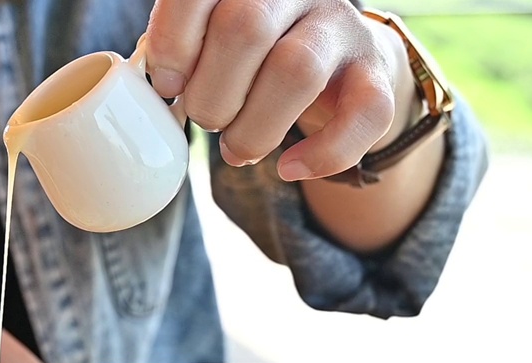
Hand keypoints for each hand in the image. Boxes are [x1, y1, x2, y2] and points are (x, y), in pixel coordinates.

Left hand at [144, 0, 413, 181]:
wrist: (333, 61)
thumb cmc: (250, 55)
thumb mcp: (208, 39)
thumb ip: (180, 50)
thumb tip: (157, 85)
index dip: (172, 44)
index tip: (166, 84)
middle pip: (244, 29)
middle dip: (211, 95)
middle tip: (206, 119)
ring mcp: (340, 26)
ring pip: (296, 70)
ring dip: (254, 129)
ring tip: (236, 149)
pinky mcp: (374, 72)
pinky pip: (365, 112)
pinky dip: (325, 153)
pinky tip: (290, 168)